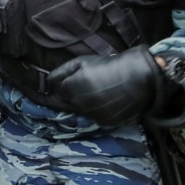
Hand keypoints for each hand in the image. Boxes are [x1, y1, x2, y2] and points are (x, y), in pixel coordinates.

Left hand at [49, 45, 164, 125]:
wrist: (136, 78)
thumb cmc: (108, 66)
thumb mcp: (82, 62)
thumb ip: (62, 72)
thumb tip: (48, 81)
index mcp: (71, 89)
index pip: (56, 91)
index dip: (60, 85)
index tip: (62, 83)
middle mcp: (78, 106)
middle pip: (66, 103)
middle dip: (68, 96)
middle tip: (82, 87)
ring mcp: (91, 115)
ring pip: (79, 111)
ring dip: (82, 104)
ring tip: (96, 91)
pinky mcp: (104, 122)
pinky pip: (94, 116)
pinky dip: (95, 110)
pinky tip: (104, 100)